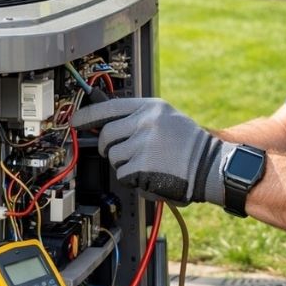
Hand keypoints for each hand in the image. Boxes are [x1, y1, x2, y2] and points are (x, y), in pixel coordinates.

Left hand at [72, 97, 232, 204]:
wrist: (210, 165)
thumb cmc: (189, 144)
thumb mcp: (166, 118)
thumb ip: (139, 117)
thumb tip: (106, 123)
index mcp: (151, 107)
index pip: (109, 107)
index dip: (87, 115)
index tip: (75, 121)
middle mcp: (146, 122)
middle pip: (106, 134)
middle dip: (107, 147)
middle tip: (117, 152)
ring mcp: (143, 143)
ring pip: (113, 156)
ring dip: (123, 164)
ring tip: (146, 163)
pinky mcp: (143, 165)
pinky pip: (122, 173)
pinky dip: (132, 178)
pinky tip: (149, 174)